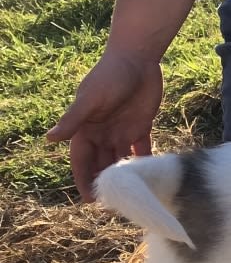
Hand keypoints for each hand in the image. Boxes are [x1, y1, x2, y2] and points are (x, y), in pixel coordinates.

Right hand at [47, 50, 162, 200]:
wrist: (138, 58)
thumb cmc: (110, 76)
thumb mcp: (91, 99)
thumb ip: (73, 120)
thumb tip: (49, 139)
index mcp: (86, 127)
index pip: (82, 159)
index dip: (84, 178)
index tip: (90, 199)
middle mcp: (103, 132)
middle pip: (101, 162)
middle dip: (105, 181)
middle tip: (114, 204)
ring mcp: (122, 130)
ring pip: (121, 159)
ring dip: (124, 176)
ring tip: (131, 196)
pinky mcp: (141, 126)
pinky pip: (142, 149)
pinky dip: (144, 162)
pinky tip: (149, 178)